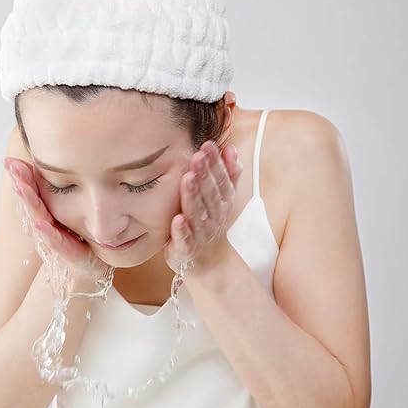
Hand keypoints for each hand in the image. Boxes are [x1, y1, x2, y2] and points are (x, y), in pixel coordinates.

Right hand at [3, 157, 108, 280]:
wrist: (95, 263)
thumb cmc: (81, 235)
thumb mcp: (75, 209)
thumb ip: (66, 190)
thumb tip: (66, 161)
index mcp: (48, 211)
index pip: (32, 190)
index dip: (21, 176)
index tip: (9, 160)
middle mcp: (46, 223)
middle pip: (32, 201)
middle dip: (21, 182)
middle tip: (11, 166)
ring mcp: (53, 237)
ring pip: (38, 217)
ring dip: (29, 201)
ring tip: (21, 186)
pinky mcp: (65, 252)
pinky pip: (54, 240)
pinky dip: (45, 231)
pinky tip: (38, 222)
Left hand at [164, 140, 242, 273]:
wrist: (207, 262)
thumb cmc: (209, 222)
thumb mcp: (222, 198)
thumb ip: (229, 173)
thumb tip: (230, 147)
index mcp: (222, 203)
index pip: (221, 180)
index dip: (216, 163)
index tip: (208, 145)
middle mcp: (214, 217)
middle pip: (210, 194)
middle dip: (204, 174)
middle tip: (197, 156)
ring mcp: (201, 234)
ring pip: (198, 214)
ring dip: (193, 196)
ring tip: (187, 178)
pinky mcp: (187, 250)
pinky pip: (185, 240)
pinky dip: (182, 231)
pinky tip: (177, 220)